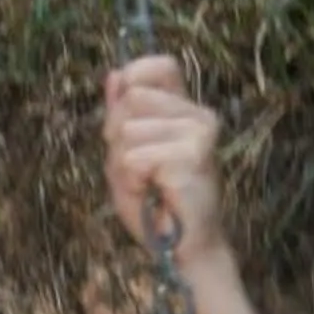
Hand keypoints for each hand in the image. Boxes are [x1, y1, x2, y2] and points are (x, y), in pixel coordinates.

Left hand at [101, 56, 223, 261]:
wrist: (182, 247)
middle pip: (132, 98)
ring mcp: (199, 133)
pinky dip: (132, 180)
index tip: (127, 113)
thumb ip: (119, 114)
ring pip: (129, 131)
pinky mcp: (193, 156)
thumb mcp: (124, 153)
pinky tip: (152, 192)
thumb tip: (114, 74)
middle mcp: (198, 115)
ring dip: (125, 165)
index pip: (161, 66)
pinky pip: (135, 158)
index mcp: (183, 110)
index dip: (135, 78)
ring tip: (147, 183)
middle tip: (138, 168)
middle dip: (118, 136)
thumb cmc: (154, 203)